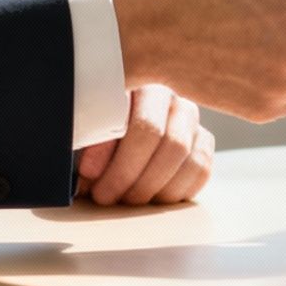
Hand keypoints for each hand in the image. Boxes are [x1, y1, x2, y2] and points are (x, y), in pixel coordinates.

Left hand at [76, 85, 214, 205]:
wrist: (117, 138)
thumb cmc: (95, 134)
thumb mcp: (83, 133)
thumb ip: (86, 142)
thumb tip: (89, 171)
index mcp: (135, 85)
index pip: (134, 121)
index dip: (110, 153)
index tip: (88, 175)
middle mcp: (168, 97)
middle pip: (163, 139)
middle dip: (130, 174)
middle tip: (106, 196)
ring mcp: (189, 119)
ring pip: (184, 157)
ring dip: (152, 187)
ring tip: (127, 200)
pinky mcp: (203, 141)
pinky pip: (200, 169)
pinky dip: (175, 190)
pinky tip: (152, 197)